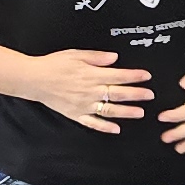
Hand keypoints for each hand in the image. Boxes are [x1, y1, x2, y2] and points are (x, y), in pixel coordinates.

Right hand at [21, 48, 153, 133]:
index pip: (119, 76)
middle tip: (150, 95)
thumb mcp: (76, 54)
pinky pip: (93, 123)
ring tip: (140, 113)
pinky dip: (105, 127)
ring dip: (126, 112)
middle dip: (136, 94)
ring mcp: (84, 105)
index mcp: (91, 75)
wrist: (34, 79)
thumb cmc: (54, 64)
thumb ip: (96, 57)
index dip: (134, 76)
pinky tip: (116, 129)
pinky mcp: (76, 114)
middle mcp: (90, 92)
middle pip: (118, 94)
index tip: (147, 76)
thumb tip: (115, 58)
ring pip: (109, 110)